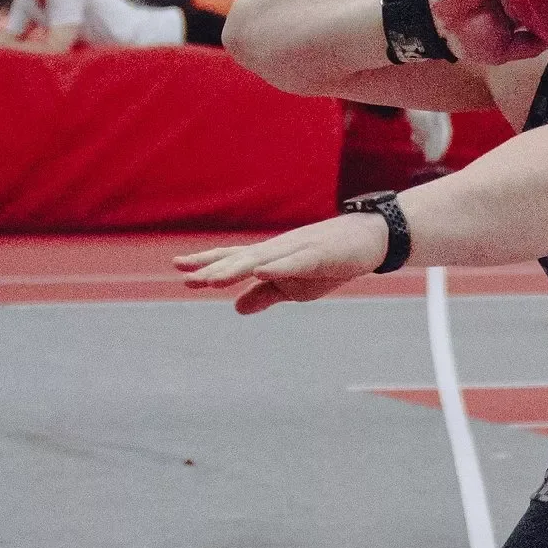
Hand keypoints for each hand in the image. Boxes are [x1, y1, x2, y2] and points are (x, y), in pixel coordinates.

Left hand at [174, 213, 388, 314]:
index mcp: (270, 258)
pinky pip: (294, 263)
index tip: (180, 273)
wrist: (367, 239)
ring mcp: (297, 250)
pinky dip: (276, 268)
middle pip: (239, 258)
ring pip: (260, 260)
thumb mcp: (295, 286)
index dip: (206, 264)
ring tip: (212, 279)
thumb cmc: (329, 261)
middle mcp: (277, 250)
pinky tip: (260, 272)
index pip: (232, 259)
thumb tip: (236, 307)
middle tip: (185, 277)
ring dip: (235, 269)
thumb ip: (265, 295)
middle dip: (212, 268)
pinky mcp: (318, 255)